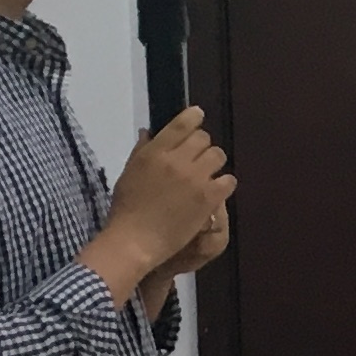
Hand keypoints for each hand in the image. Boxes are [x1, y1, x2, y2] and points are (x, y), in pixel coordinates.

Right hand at [93, 109, 230, 299]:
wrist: (135, 241)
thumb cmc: (126, 208)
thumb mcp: (128, 173)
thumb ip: (142, 150)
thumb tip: (150, 131)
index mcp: (155, 152)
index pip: (181, 124)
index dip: (193, 116)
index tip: (197, 115)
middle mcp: (177, 160)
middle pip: (203, 138)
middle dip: (201, 145)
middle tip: (197, 158)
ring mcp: (195, 178)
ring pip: (218, 155)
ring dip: (213, 162)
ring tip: (207, 174)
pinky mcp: (208, 198)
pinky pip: (228, 180)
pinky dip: (224, 184)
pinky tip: (216, 190)